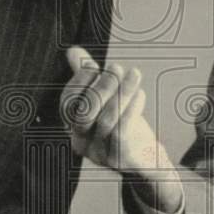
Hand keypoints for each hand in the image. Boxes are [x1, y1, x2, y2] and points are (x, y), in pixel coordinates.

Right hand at [61, 47, 182, 212]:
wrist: (146, 163)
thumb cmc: (123, 127)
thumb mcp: (105, 102)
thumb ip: (89, 77)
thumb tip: (73, 50)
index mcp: (73, 129)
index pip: (67, 104)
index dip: (78, 83)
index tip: (93, 63)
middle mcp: (82, 143)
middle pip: (84, 113)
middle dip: (100, 86)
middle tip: (116, 66)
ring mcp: (100, 154)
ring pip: (106, 120)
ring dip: (121, 92)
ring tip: (134, 73)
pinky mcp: (121, 159)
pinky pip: (123, 132)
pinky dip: (131, 110)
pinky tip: (140, 94)